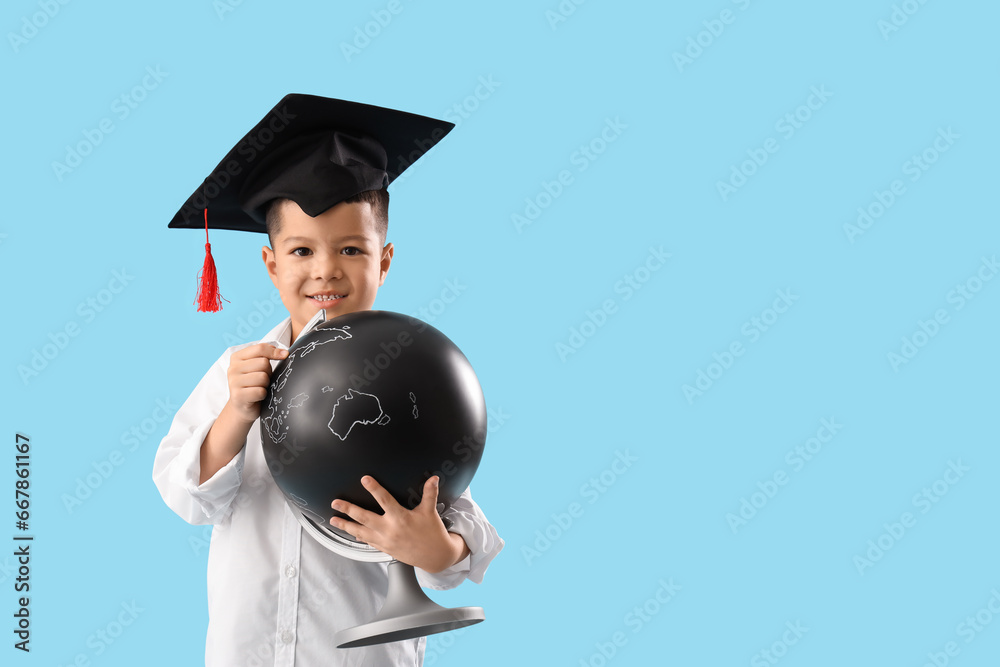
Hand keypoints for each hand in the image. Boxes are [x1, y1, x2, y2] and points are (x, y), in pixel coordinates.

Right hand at [225, 343, 288, 422]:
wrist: (243, 407)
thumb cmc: (253, 384)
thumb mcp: (257, 366)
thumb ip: (266, 356)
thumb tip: (284, 353)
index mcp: (237, 357)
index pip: (260, 348)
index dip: (275, 352)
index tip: (285, 355)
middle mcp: (233, 368)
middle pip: (263, 363)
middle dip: (268, 372)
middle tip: (262, 380)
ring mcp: (233, 382)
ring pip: (263, 377)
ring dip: (266, 384)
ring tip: (258, 387)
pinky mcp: (238, 396)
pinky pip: (260, 391)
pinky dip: (263, 394)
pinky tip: (257, 396)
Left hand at [330, 476, 469, 572]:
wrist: (435, 556)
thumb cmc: (433, 533)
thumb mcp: (430, 512)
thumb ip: (429, 493)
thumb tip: (434, 479)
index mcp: (401, 518)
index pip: (384, 500)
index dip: (374, 488)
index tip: (365, 479)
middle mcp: (390, 529)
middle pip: (364, 517)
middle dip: (348, 509)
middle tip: (336, 503)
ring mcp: (385, 541)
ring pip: (361, 532)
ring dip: (346, 525)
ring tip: (333, 520)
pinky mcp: (385, 548)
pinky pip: (367, 541)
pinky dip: (357, 536)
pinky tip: (350, 532)